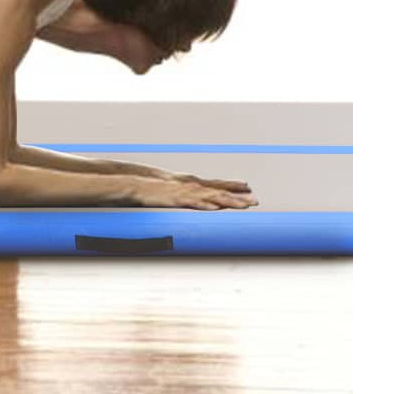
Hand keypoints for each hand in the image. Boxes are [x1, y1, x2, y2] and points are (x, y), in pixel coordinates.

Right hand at [128, 175, 258, 210]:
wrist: (138, 186)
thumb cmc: (156, 192)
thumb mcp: (176, 194)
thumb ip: (189, 198)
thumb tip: (200, 205)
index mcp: (194, 186)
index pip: (218, 186)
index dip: (234, 188)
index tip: (249, 191)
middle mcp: (193, 187)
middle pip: (220, 191)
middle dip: (238, 197)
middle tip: (255, 201)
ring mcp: (187, 193)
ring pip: (212, 196)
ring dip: (228, 201)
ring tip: (243, 206)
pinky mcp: (178, 199)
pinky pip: (195, 203)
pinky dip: (206, 204)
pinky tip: (216, 207)